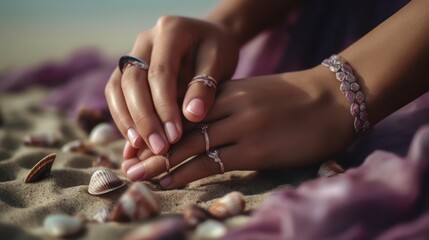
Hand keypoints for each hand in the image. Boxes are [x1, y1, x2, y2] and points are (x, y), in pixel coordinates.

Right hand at [105, 16, 238, 154]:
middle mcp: (145, 41)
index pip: (160, 73)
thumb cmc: (217, 51)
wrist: (209, 40)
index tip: (175, 136)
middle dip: (144, 118)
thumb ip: (205, 86)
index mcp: (170, 31)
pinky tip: (135, 141)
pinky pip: (115, 94)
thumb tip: (191, 116)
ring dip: (127, 120)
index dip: (165, 107)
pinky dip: (123, 118)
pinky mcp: (127, 71)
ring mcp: (132, 54)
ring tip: (142, 147)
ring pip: (117, 88)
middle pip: (132, 81)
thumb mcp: (220, 62)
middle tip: (159, 147)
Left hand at [123, 66, 356, 187]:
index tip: (138, 142)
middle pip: (180, 128)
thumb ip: (228, 106)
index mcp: (229, 90)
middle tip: (126, 163)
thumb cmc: (297, 99)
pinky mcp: (256, 149)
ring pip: (190, 146)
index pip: (183, 110)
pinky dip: (187, 173)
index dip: (158, 127)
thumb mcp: (256, 93)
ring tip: (137, 176)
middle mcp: (230, 106)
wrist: (334, 100)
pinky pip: (213, 163)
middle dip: (151, 147)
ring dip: (161, 163)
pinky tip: (168, 182)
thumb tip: (204, 126)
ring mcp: (242, 127)